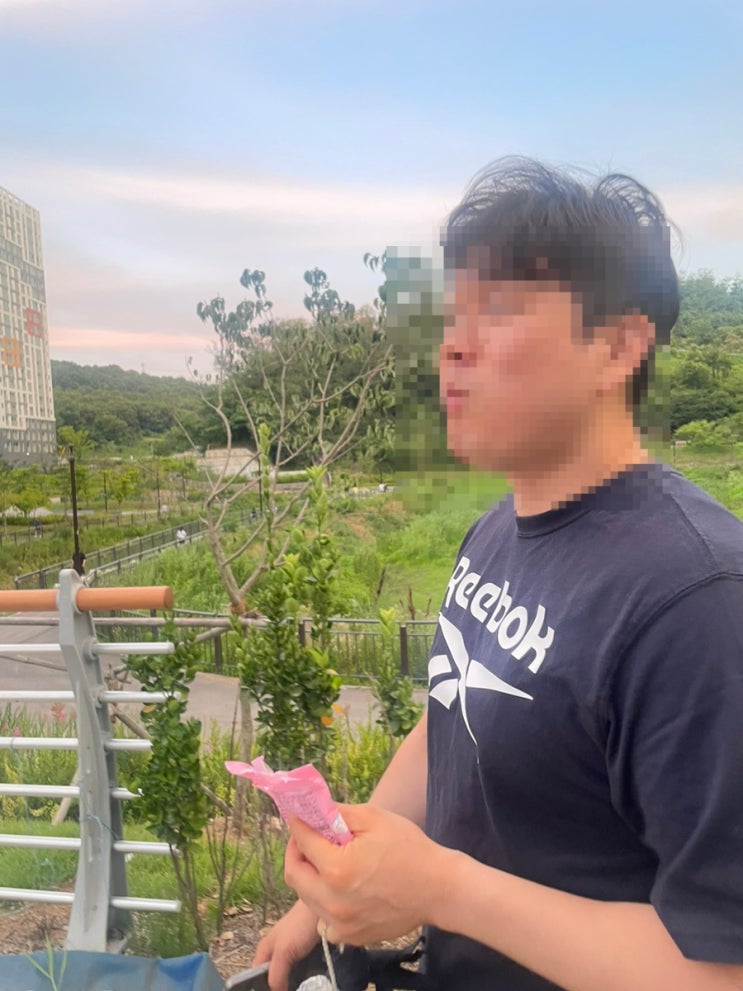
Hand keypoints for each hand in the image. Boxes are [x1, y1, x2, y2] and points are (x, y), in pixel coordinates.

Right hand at [253, 899, 319, 990]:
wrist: (322, 905)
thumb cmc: (300, 924)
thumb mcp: (284, 951)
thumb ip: (276, 973)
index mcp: (265, 951)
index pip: (256, 976)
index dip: (261, 986)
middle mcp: (276, 951)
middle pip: (273, 977)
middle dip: (281, 985)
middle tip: (291, 987)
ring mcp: (291, 951)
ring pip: (289, 974)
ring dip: (296, 980)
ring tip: (303, 982)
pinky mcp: (305, 951)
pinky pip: (303, 969)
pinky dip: (306, 973)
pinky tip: (312, 974)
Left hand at [284, 803, 445, 945]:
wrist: (439, 889)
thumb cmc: (409, 848)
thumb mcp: (374, 818)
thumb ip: (338, 813)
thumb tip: (312, 809)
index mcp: (337, 869)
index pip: (301, 842)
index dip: (296, 825)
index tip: (296, 816)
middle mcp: (332, 902)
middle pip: (294, 875)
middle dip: (296, 852)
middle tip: (307, 838)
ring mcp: (341, 924)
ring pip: (306, 898)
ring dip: (309, 876)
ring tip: (327, 861)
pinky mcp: (351, 937)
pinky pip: (324, 918)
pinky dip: (325, 901)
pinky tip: (343, 888)